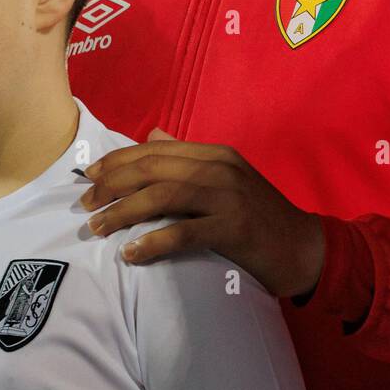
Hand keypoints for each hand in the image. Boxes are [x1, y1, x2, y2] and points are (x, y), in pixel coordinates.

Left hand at [81, 130, 324, 297]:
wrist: (304, 248)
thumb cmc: (259, 217)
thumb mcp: (226, 179)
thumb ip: (189, 158)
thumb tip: (153, 136)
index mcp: (215, 154)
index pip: (155, 149)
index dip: (118, 161)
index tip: (90, 176)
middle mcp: (220, 168)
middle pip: (154, 168)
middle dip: (113, 185)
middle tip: (84, 204)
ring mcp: (229, 197)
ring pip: (163, 195)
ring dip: (124, 211)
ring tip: (99, 227)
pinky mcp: (235, 228)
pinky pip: (185, 232)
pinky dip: (153, 242)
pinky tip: (132, 253)